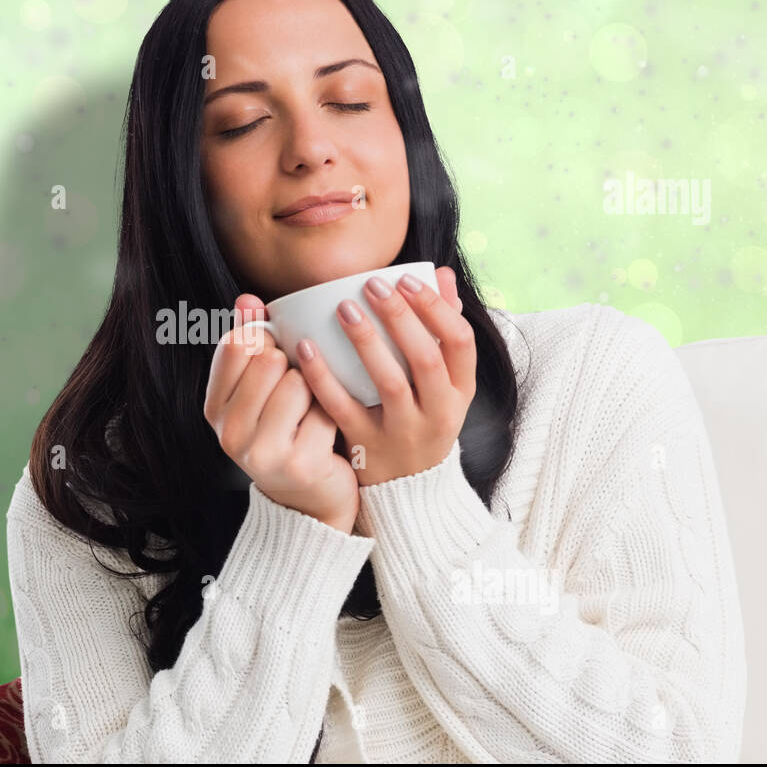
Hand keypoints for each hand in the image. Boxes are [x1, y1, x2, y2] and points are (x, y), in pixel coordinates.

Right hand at [204, 293, 361, 533]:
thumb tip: (248, 298)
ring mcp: (261, 451)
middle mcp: (229, 433)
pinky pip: (325, 409)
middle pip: (269, 360)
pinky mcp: (299, 464)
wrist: (308, 504)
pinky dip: (332, 416)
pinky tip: (326, 435)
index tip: (274, 362)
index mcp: (214, 408)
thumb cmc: (285, 433)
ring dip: (314, 392)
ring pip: (298, 382)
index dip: (264, 343)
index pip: (235, 345)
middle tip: (296, 394)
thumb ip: (251, 343)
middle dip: (292, 367)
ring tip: (309, 414)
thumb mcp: (258, 391)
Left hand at [296, 266, 475, 487]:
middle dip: (400, 317)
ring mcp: (403, 432)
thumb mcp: (446, 383)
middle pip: (425, 359)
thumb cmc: (424, 419)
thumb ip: (444, 329)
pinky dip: (324, 376)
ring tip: (344, 308)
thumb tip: (443, 275)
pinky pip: (343, 407)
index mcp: (459, 391)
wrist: (409, 491)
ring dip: (367, 342)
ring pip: (389, 383)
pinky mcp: (367, 445)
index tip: (406, 279)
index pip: (460, 343)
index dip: (435, 308)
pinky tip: (307, 346)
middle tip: (373, 286)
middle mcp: (438, 412)